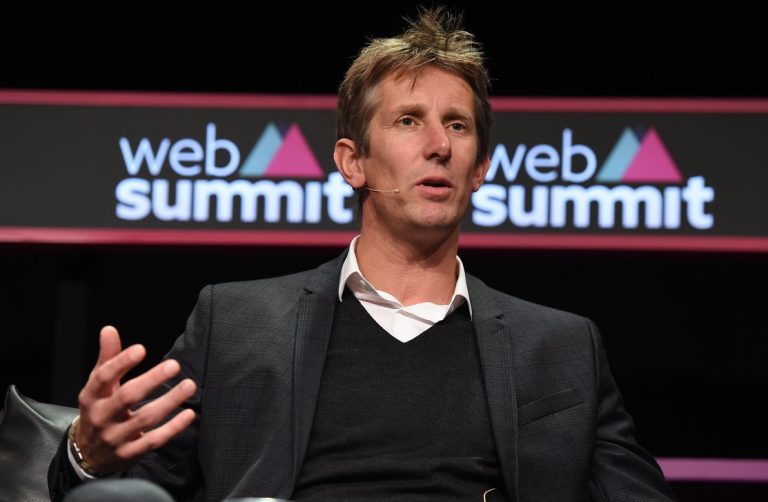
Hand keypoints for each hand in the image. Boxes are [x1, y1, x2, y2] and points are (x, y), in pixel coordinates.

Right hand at [73, 326, 196, 474]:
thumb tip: (109, 330)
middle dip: (151, 380)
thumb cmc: (98, 411)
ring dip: (169, 401)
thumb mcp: (97, 386)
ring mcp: (115, 437)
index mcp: (91, 397)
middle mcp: (101, 417)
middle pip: (127, 397)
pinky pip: (154, 440)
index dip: (121, 362)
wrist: (88, 455)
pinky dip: (173, 427)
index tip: (141, 349)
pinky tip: (189, 414)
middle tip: (174, 365)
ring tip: (189, 385)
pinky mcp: (130, 453)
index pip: (104, 377)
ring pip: (145, 419)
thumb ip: (107, 358)